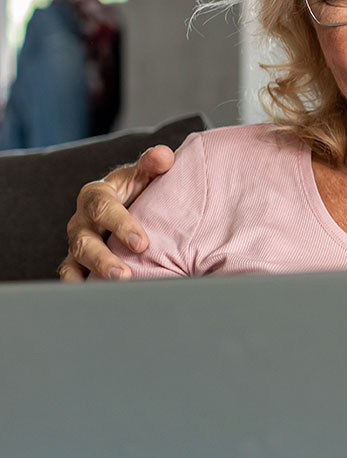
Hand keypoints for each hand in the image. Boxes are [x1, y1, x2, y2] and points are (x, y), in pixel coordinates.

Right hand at [58, 144, 174, 280]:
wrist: (128, 204)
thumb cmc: (139, 189)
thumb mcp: (144, 174)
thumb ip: (152, 164)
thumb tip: (164, 155)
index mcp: (96, 195)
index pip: (103, 208)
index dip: (121, 225)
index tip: (142, 243)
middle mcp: (82, 221)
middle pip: (84, 242)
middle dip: (104, 259)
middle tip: (125, 275)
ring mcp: (77, 243)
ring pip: (76, 263)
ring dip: (95, 277)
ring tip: (117, 291)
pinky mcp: (78, 263)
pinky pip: (72, 277)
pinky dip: (81, 289)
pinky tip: (97, 303)